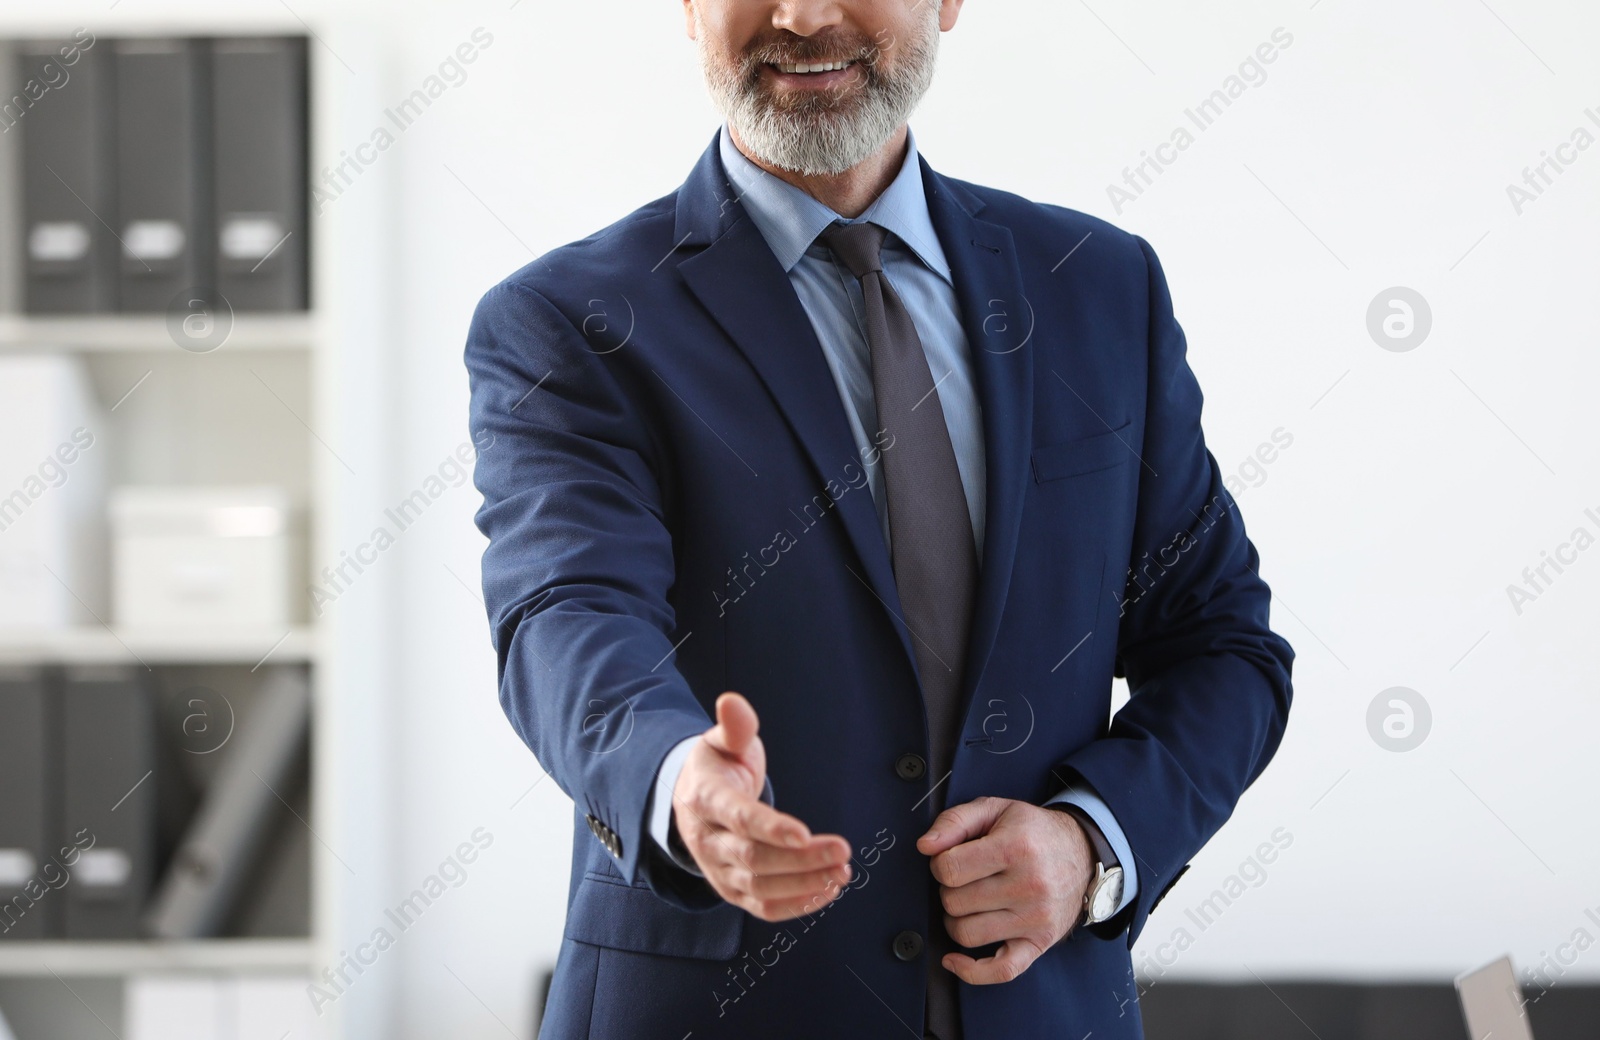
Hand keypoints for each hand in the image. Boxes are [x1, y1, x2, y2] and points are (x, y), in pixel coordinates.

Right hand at [671, 692, 852, 921]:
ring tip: (842, 872)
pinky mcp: (732, 890)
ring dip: (804, 885)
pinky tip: (827, 891)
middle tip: (843, 851)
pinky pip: (762, 908)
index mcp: (705, 800)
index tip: (804, 833)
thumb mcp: (721, 741)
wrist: (692, 802)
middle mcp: (708, 841)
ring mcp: (718, 870)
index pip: (738, 818)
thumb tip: (731, 702)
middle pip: (754, 858)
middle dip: (801, 860)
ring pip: (760, 888)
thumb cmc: (717, 767)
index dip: (770, 828)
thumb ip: (734, 726)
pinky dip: (795, 906)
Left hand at [916, 796, 1093, 984]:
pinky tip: (954, 959)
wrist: (1082, 852)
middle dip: (950, 890)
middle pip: (954, 902)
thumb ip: (954, 820)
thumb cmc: (1033, 832)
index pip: (949, 869)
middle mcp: (1028, 885)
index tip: (950, 860)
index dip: (939, 864)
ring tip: (970, 903)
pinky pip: (1001, 970)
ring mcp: (1036, 918)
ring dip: (957, 920)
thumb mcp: (994, 809)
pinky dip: (971, 971)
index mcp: (1015, 847)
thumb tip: (925, 846)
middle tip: (965, 879)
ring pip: (967, 934)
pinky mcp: (1040, 942)